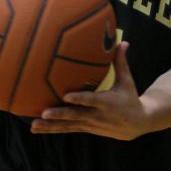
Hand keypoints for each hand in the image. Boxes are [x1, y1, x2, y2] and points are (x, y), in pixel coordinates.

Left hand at [30, 43, 149, 139]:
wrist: (136, 125)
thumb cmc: (130, 98)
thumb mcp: (127, 81)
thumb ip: (121, 62)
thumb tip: (122, 41)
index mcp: (108, 103)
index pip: (92, 100)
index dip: (80, 99)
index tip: (66, 96)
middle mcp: (97, 115)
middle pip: (76, 115)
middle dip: (60, 115)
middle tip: (44, 113)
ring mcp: (90, 124)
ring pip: (68, 125)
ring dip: (51, 126)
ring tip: (34, 124)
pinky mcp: (85, 129)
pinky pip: (67, 129)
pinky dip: (52, 129)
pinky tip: (36, 129)